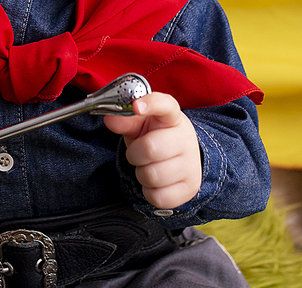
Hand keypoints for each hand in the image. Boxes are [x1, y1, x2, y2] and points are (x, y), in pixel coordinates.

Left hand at [102, 91, 201, 208]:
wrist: (181, 159)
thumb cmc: (156, 138)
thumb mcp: (141, 126)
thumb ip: (126, 121)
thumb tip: (110, 118)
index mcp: (172, 117)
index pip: (165, 105)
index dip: (151, 104)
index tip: (137, 106)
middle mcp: (185, 138)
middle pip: (150, 148)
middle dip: (135, 154)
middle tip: (138, 153)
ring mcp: (191, 164)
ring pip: (152, 176)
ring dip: (141, 174)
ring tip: (148, 167)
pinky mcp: (190, 188)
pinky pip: (158, 197)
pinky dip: (149, 192)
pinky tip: (155, 182)